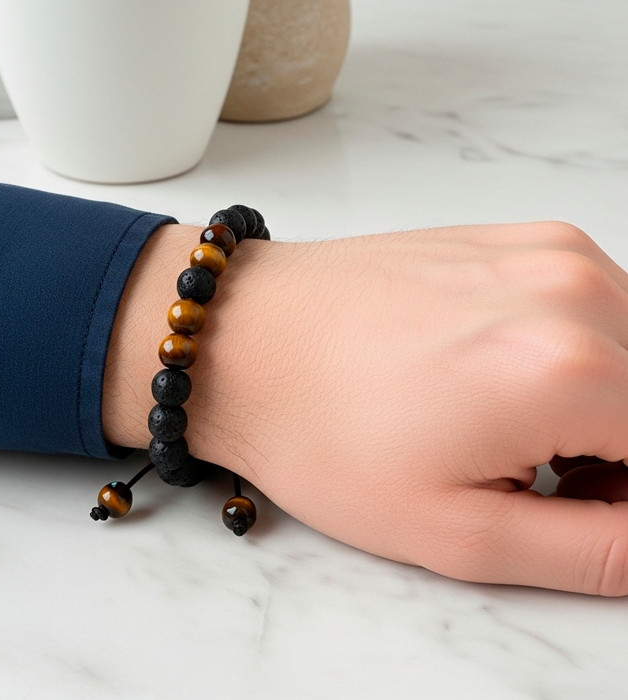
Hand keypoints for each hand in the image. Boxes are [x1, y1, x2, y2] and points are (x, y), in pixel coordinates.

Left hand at [104, 221, 627, 595]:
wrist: (247, 340)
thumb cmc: (320, 431)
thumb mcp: (458, 532)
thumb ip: (596, 550)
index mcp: (573, 368)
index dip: (626, 501)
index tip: (573, 507)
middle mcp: (577, 289)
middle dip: (619, 457)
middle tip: (544, 484)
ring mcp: (547, 252)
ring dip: (604, 404)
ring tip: (511, 435)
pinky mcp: (516, 240)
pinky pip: (593, 308)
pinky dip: (574, 354)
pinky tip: (496, 378)